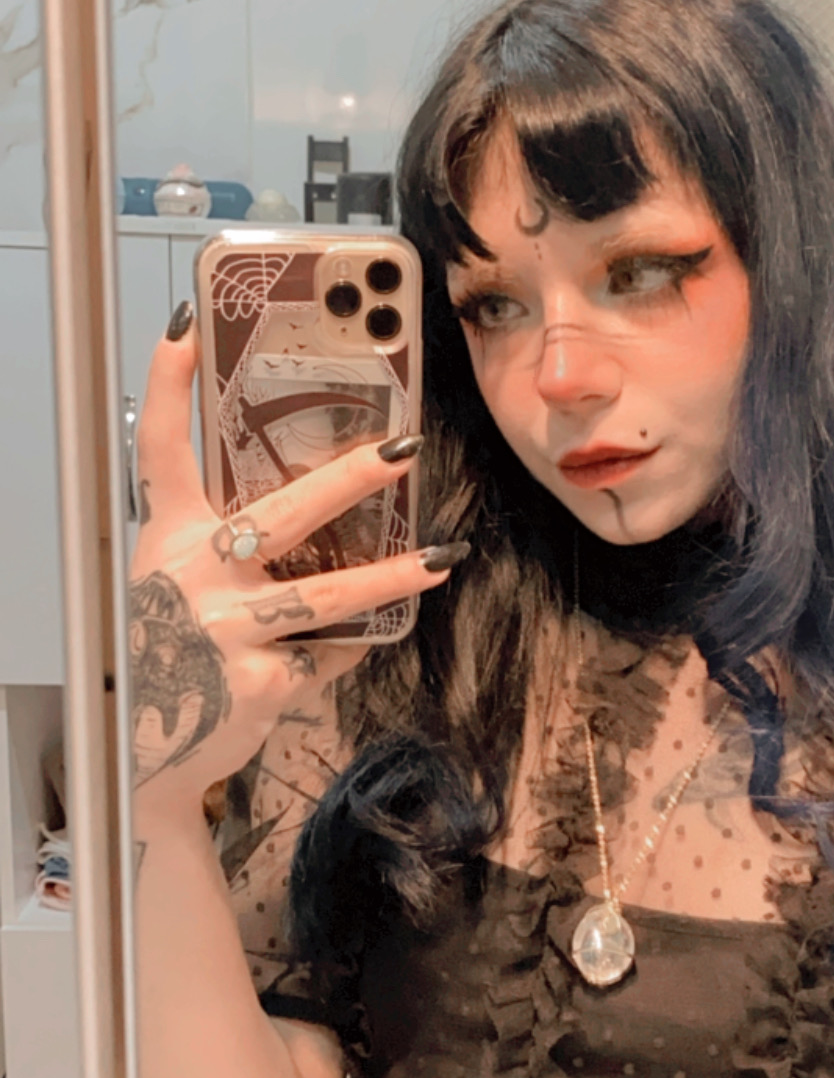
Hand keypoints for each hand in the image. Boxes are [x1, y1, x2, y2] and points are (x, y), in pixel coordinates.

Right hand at [129, 306, 459, 821]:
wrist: (148, 750)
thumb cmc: (168, 654)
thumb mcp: (177, 584)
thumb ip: (224, 542)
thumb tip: (311, 507)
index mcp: (170, 539)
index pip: (162, 448)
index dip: (170, 385)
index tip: (188, 326)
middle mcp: (195, 575)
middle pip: (283, 512)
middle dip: (351, 478)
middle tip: (403, 448)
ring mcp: (228, 629)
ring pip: (328, 594)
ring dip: (392, 575)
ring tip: (441, 556)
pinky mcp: (260, 681)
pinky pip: (328, 654)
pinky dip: (343, 651)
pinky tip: (348, 649)